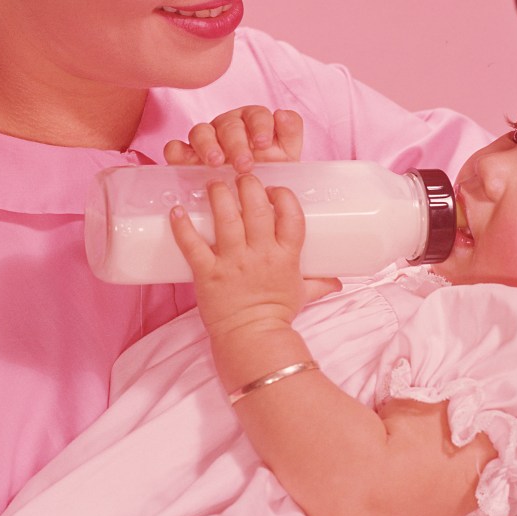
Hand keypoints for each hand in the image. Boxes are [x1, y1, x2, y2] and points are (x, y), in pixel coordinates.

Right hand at [164, 106, 303, 172]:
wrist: (253, 199)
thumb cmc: (271, 172)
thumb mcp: (287, 154)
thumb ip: (291, 131)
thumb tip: (282, 114)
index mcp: (253, 121)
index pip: (256, 115)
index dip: (260, 126)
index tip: (263, 143)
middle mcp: (228, 126)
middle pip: (228, 125)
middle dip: (237, 144)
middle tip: (244, 164)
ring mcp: (206, 139)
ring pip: (201, 131)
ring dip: (208, 145)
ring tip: (216, 163)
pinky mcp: (187, 156)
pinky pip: (176, 148)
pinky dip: (176, 152)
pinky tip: (182, 161)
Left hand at [170, 173, 307, 340]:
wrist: (251, 341)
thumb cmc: (276, 315)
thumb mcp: (303, 294)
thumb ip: (320, 283)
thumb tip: (340, 281)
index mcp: (286, 256)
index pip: (291, 215)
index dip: (283, 195)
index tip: (273, 188)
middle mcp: (261, 254)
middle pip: (257, 209)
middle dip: (248, 185)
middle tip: (240, 174)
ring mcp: (233, 263)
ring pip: (226, 219)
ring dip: (218, 195)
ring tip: (213, 182)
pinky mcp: (208, 274)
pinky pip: (193, 245)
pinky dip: (183, 227)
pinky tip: (176, 210)